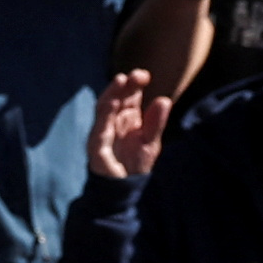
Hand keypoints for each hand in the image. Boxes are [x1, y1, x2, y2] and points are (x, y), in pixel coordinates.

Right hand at [92, 68, 174, 184]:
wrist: (124, 188)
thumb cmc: (136, 164)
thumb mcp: (151, 141)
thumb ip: (156, 122)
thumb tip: (164, 99)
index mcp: (127, 117)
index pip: (129, 95)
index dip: (135, 84)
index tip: (144, 75)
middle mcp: (113, 120)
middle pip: (116, 97)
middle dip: (124, 85)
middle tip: (135, 74)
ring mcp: (103, 131)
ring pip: (104, 108)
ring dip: (111, 94)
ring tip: (121, 80)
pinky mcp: (97, 145)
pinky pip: (100, 127)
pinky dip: (105, 114)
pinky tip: (112, 103)